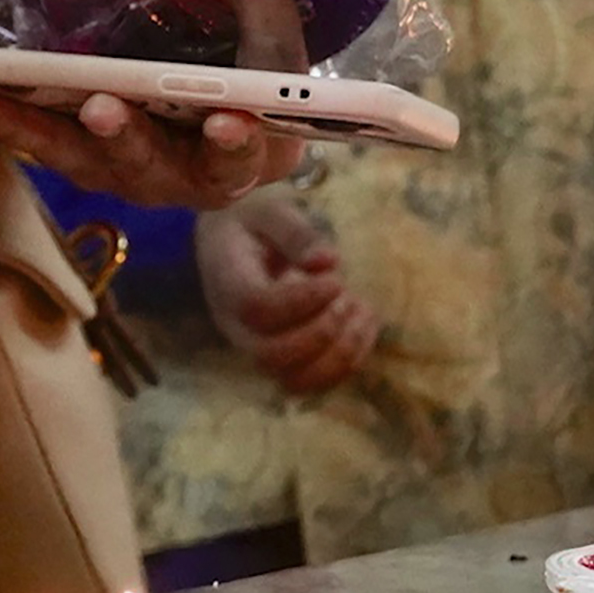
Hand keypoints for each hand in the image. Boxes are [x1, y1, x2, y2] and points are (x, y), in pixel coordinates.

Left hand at [0, 85, 311, 214]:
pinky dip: (5, 122)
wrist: (234, 110)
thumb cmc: (259, 78)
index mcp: (245, 158)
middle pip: (150, 165)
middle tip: (101, 106)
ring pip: (80, 158)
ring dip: (32, 131)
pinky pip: (42, 143)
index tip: (226, 120)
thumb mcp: (271, 35)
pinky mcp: (85, 158)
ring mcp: (126, 172)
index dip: (233, 143)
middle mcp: (181, 179)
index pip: (240, 157)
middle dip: (123, 135)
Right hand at [202, 192, 375, 396]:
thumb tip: (329, 262)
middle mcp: (237, 326)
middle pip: (272, 355)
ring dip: (338, 354)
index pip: (257, 309)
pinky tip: (365, 323)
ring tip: (360, 310)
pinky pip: (313, 381)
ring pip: (294, 379)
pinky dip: (347, 362)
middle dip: (321, 331)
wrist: (228, 246)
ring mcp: (257, 348)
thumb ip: (296, 234)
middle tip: (346, 295)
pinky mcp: (282, 359)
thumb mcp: (270, 211)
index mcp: (228, 283)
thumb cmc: (251, 224)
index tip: (336, 280)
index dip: (301, 302)